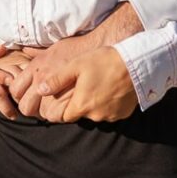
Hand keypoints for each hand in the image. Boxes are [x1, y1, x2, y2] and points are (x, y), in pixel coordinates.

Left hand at [8, 1, 142, 115]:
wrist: (136, 63)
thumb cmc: (105, 61)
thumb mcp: (76, 65)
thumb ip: (57, 80)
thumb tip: (40, 90)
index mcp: (81, 105)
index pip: (63, 116)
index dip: (61, 107)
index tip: (65, 96)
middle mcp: (95, 115)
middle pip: (80, 114)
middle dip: (80, 103)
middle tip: (85, 85)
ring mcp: (110, 116)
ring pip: (96, 113)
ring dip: (95, 103)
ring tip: (100, 83)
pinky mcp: (123, 113)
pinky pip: (111, 112)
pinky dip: (109, 103)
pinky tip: (111, 88)